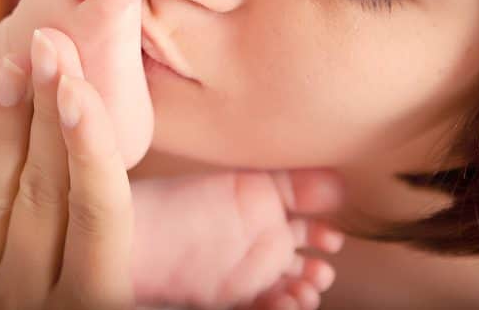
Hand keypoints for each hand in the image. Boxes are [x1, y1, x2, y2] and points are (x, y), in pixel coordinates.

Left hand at [0, 28, 133, 309]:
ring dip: (3, 131)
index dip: (92, 150)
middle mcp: (36, 297)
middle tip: (50, 43)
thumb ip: (158, 280)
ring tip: (11, 66)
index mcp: (91, 304)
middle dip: (49, 114)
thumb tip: (278, 299)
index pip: (98, 214)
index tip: (81, 90)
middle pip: (45, 191)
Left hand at [132, 170, 342, 309]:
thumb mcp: (247, 187)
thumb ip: (294, 185)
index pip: (309, 222)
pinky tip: (282, 303)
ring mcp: (247, 271)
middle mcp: (260, 240)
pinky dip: (281, 307)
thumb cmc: (184, 203)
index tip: (333, 240)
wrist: (135, 238)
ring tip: (299, 292)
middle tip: (318, 273)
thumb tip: (343, 182)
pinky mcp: (234, 297)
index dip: (326, 236)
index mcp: (264, 205)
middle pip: (304, 262)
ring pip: (289, 287)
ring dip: (303, 293)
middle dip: (317, 272)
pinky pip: (266, 305)